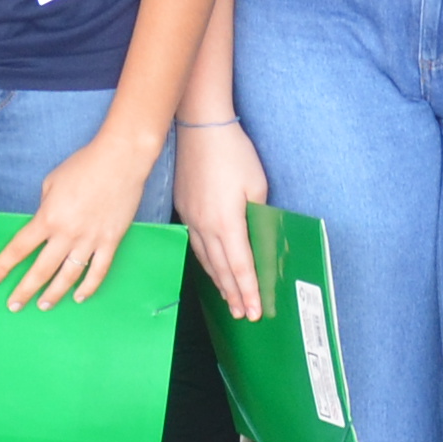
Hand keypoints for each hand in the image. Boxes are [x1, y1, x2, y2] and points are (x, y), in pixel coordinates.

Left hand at [0, 125, 156, 309]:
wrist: (120, 160)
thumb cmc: (83, 166)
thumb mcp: (51, 183)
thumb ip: (45, 208)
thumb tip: (45, 225)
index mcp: (48, 218)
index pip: (19, 248)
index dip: (3, 266)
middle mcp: (67, 234)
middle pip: (41, 270)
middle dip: (24, 290)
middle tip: (14, 305)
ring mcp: (90, 240)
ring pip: (68, 277)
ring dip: (53, 294)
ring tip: (43, 305)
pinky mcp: (110, 241)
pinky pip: (98, 271)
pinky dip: (88, 287)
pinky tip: (78, 296)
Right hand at [179, 120, 273, 319]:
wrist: (199, 126)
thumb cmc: (233, 152)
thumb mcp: (256, 184)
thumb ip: (258, 214)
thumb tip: (257, 235)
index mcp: (227, 222)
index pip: (240, 267)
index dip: (249, 291)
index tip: (254, 311)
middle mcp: (205, 225)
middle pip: (221, 269)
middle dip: (234, 294)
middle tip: (242, 315)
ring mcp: (191, 217)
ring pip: (206, 259)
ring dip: (219, 282)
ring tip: (228, 300)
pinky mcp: (184, 208)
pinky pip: (196, 244)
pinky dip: (206, 262)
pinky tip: (211, 268)